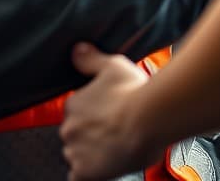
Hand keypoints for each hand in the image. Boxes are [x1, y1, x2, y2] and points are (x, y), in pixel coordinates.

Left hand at [61, 44, 163, 180]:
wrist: (149, 119)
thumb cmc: (134, 93)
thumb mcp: (112, 64)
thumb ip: (90, 59)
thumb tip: (77, 51)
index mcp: (74, 104)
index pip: (76, 111)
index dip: (93, 113)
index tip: (108, 112)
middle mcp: (70, 128)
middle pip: (75, 133)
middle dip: (90, 132)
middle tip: (113, 128)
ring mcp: (76, 151)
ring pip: (77, 154)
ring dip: (90, 151)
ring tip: (113, 145)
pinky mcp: (86, 173)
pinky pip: (78, 176)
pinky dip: (88, 172)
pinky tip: (103, 164)